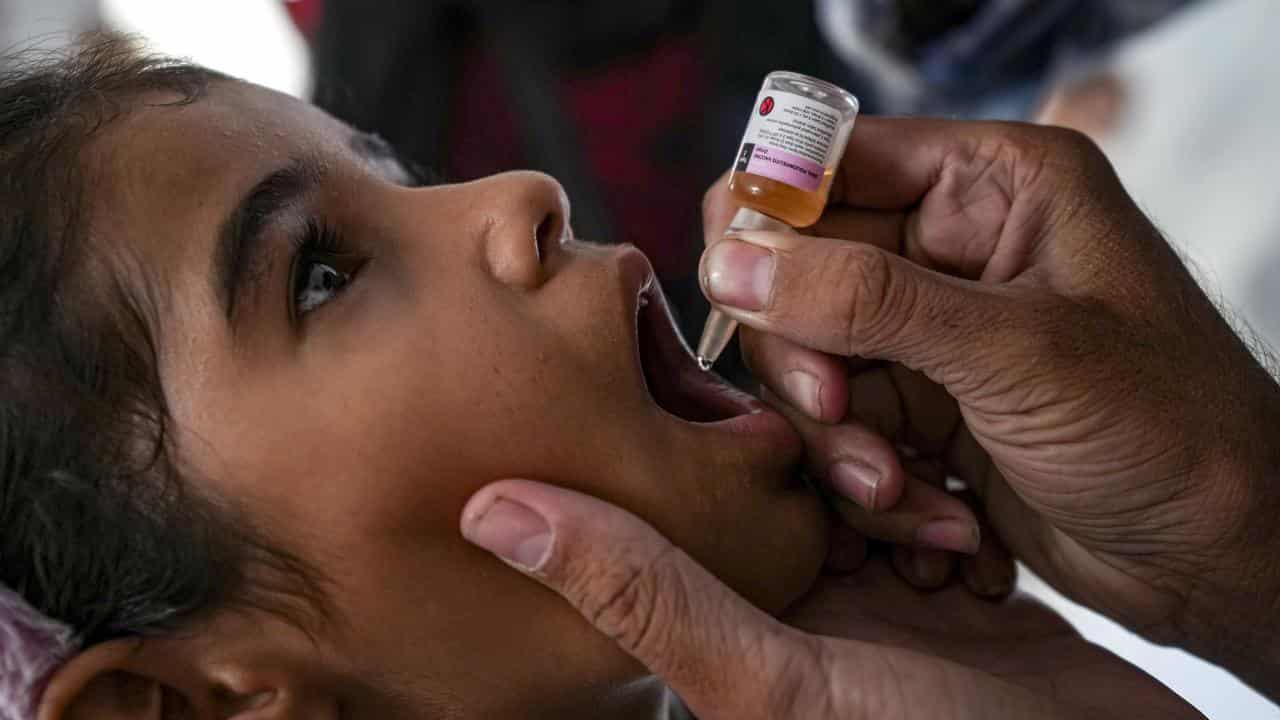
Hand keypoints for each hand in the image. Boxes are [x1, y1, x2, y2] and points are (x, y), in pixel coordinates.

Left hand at [460, 479, 1203, 718]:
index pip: (690, 505)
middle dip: (828, 459)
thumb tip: (488, 509)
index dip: (709, 445)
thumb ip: (641, 594)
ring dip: (895, 478)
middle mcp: (787, 608)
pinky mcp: (940, 590)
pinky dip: (946, 503)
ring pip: (858, 483)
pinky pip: (926, 507)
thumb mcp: (770, 678)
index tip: (729, 377)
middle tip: (863, 456)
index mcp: (726, 625)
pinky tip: (964, 517)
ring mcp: (869, 600)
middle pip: (782, 483)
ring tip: (925, 501)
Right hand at [700, 117, 1279, 692]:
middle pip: (797, 273)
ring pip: (809, 366)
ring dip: (841, 443)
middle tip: (836, 413)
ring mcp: (931, 336)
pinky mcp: (922, 412)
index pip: (827, 162)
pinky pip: (840, 434)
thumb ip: (863, 299)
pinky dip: (870, 488)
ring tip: (904, 494)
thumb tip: (730, 262)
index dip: (770, 219)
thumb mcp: (1015, 351)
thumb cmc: (1171, 430)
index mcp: (990, 186)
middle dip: (808, 360)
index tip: (742, 292)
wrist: (1222, 560)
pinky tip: (941, 525)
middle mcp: (951, 249)